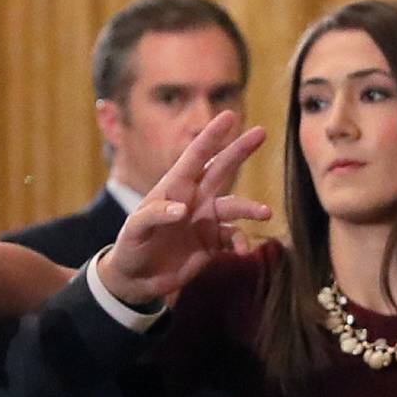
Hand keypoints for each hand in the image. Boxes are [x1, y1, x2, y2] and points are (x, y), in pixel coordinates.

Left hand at [99, 112, 271, 307]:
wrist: (137, 280)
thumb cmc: (131, 247)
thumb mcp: (134, 230)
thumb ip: (154, 215)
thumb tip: (182, 209)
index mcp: (175, 187)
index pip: (196, 156)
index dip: (212, 135)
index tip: (229, 116)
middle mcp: (195, 198)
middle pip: (222, 169)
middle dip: (240, 150)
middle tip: (262, 132)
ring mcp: (206, 220)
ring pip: (235, 206)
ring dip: (251, 208)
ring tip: (265, 212)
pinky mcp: (213, 243)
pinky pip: (234, 237)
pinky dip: (241, 242)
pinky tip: (241, 252)